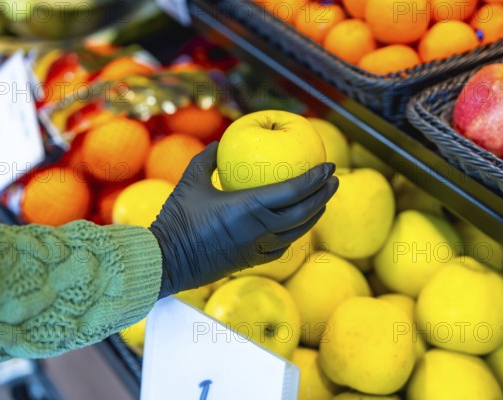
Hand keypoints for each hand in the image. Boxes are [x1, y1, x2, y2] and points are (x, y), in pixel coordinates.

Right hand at [149, 142, 337, 297]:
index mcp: (249, 207)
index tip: (329, 166)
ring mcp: (259, 248)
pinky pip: (283, 245)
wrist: (167, 261)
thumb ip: (208, 159)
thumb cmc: (177, 219)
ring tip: (323, 200)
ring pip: (298, 231)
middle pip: (304, 212)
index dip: (315, 178)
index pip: (294, 192)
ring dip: (314, 214)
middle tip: (334, 179)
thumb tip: (219, 144)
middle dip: (324, 194)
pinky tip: (298, 223)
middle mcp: (260, 229)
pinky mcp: (253, 260)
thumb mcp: (190, 181)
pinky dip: (296, 232)